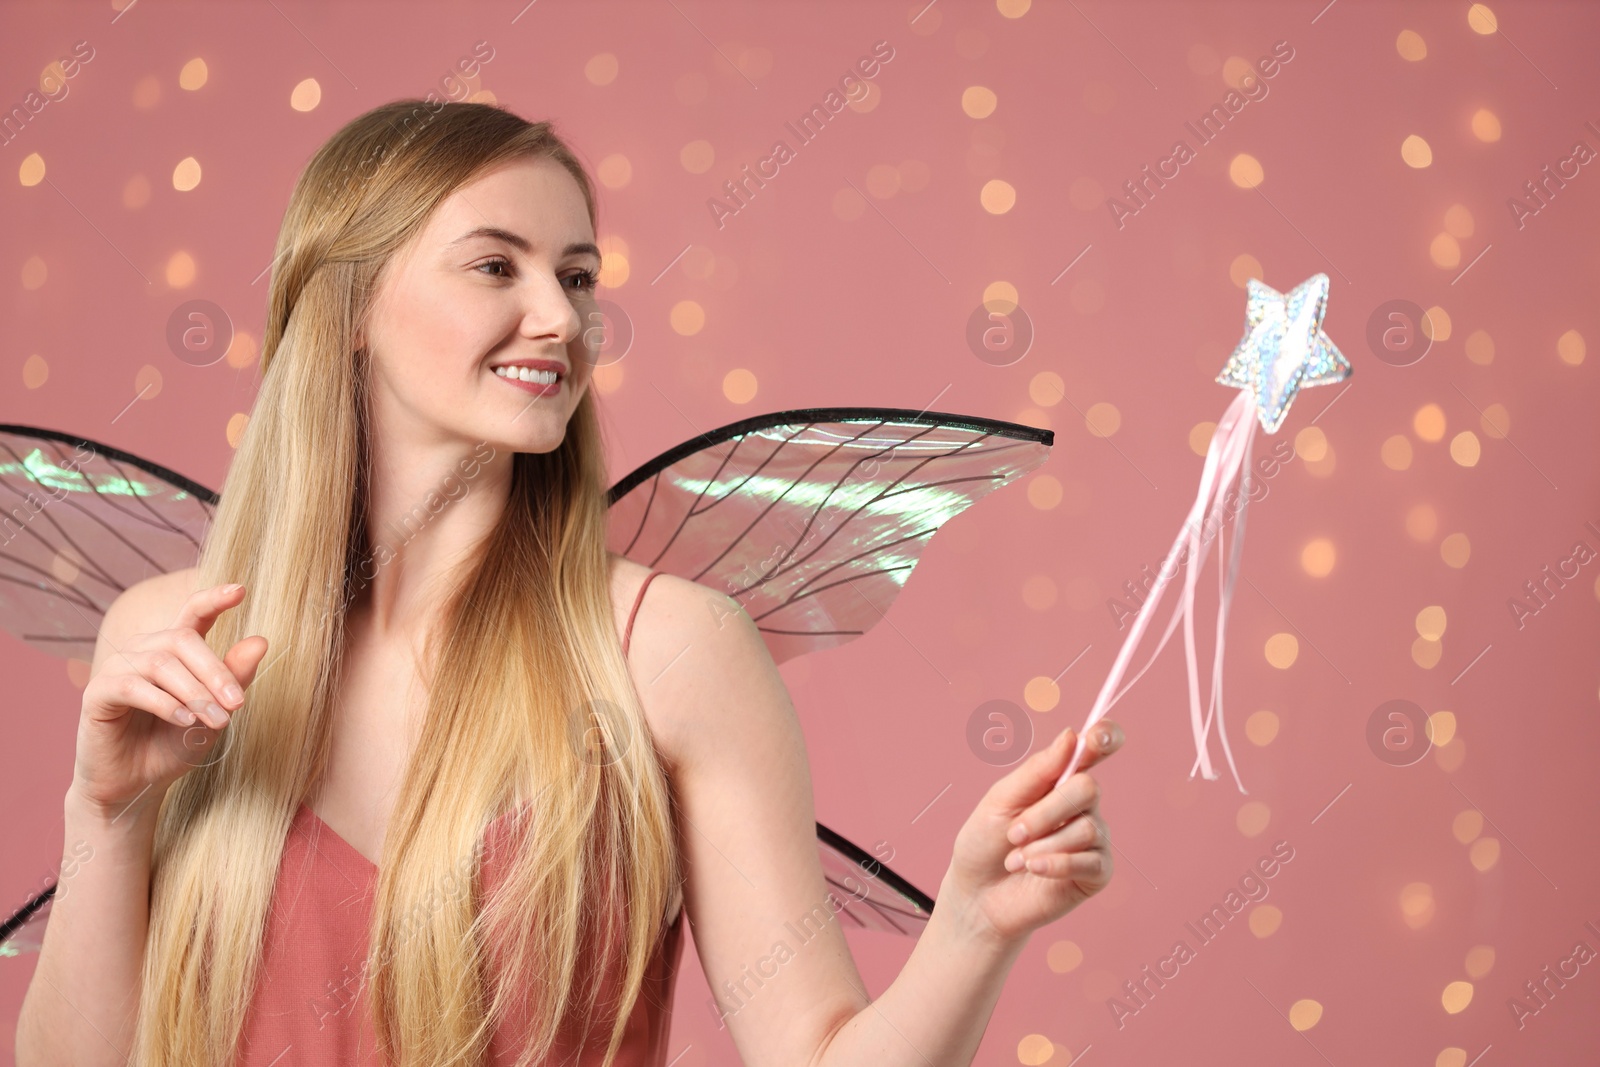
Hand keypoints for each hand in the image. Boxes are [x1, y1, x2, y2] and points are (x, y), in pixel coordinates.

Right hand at [70, 583, 268, 818]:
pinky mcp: (98, 693)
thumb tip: (260, 641)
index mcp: (173, 650)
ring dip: (195, 692)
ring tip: (215, 720)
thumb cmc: (174, 745)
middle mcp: (143, 651)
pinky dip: (164, 703)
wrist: (136, 785)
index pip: (192, 613)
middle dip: (215, 670)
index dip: (214, 599)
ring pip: (161, 663)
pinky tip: (184, 720)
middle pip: (182, 639)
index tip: (240, 590)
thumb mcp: (214, 714)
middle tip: (238, 704)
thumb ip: (234, 679)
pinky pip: (133, 687)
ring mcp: (118, 669)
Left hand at [943, 721, 1124, 946]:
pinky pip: (1089, 861)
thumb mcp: (1001, 801)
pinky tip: (1033, 869)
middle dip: (1044, 812)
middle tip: (1014, 833)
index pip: (1097, 749)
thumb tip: (1072, 736)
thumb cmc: (985, 843)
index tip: (1095, 737)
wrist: (976, 895)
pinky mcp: (1096, 873)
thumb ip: (1038, 770)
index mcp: (1061, 779)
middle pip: (1087, 788)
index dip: (1105, 737)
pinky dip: (1056, 864)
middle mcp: (1083, 806)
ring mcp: (1094, 840)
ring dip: (1041, 845)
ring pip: (1085, 828)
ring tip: (1014, 860)